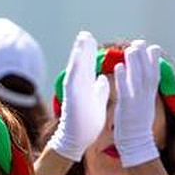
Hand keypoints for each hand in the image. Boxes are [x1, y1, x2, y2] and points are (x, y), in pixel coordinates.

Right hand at [46, 31, 109, 161]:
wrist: (77, 140)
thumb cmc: (86, 123)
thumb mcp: (96, 102)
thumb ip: (98, 89)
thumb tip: (103, 78)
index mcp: (86, 88)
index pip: (88, 67)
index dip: (90, 53)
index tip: (91, 39)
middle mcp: (78, 87)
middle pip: (81, 64)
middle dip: (83, 49)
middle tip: (84, 33)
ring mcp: (74, 92)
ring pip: (76, 69)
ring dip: (78, 54)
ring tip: (80, 40)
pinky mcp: (72, 99)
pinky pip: (73, 81)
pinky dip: (76, 69)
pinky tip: (78, 59)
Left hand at [113, 41, 162, 167]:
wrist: (136, 144)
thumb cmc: (137, 126)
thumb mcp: (144, 107)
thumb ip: (144, 94)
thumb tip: (146, 83)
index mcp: (150, 97)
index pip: (155, 75)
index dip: (154, 61)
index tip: (153, 47)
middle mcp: (146, 97)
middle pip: (148, 73)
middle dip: (145, 57)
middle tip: (140, 42)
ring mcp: (137, 101)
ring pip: (137, 78)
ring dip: (135, 63)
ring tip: (130, 49)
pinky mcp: (127, 107)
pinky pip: (125, 90)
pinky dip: (122, 78)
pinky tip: (119, 66)